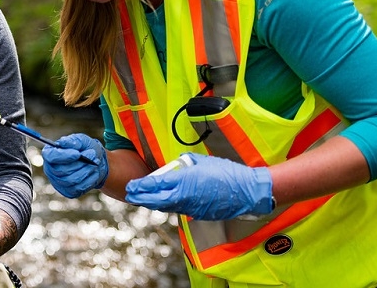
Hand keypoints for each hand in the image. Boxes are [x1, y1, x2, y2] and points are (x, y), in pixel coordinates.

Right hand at [42, 133, 108, 197]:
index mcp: (50, 154)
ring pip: (71, 180)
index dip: (63, 156)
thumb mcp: (80, 140)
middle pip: (61, 170)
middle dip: (79, 164)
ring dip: (86, 171)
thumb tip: (62, 143)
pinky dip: (89, 180)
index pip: (51, 156)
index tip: (77, 154)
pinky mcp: (68, 192)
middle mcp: (50, 169)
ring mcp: (58, 182)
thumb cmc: (84, 149)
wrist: (94, 162)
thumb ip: (72, 141)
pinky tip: (94, 172)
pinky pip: (78, 188)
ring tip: (94, 163)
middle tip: (92, 155)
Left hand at [125, 152, 272, 219]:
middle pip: (156, 199)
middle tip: (130, 195)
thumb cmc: (226, 172)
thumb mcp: (201, 161)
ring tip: (141, 200)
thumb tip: (175, 167)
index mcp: (183, 181)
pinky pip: (178, 209)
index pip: (156, 184)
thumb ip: (184, 164)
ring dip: (152, 203)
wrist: (246, 191)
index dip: (141, 186)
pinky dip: (167, 206)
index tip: (131, 185)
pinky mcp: (198, 214)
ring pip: (166, 206)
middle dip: (141, 198)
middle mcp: (183, 196)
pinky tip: (162, 204)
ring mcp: (190, 207)